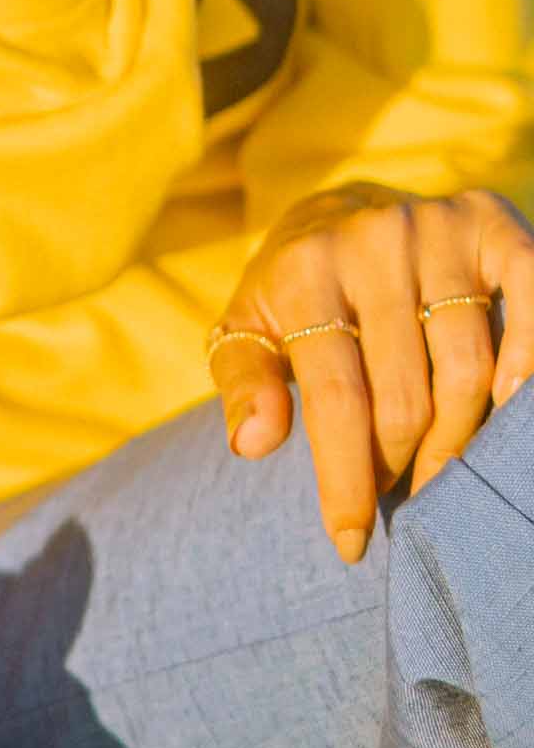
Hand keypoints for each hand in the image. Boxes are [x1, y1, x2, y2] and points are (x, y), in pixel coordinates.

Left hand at [209, 183, 533, 562]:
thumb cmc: (295, 290)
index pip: (335, 396)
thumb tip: (253, 443)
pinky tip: (509, 406)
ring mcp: (434, 227)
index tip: (350, 540)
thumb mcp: (249, 328)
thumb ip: (243, 384)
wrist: (340, 207)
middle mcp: (371, 240)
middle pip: (405, 396)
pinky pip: (529, 294)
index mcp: (304, 269)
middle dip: (401, 465)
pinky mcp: (487, 221)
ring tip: (439, 467)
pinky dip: (528, 359)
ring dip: (457, 440)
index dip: (346, 479)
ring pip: (467, 369)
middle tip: (398, 492)